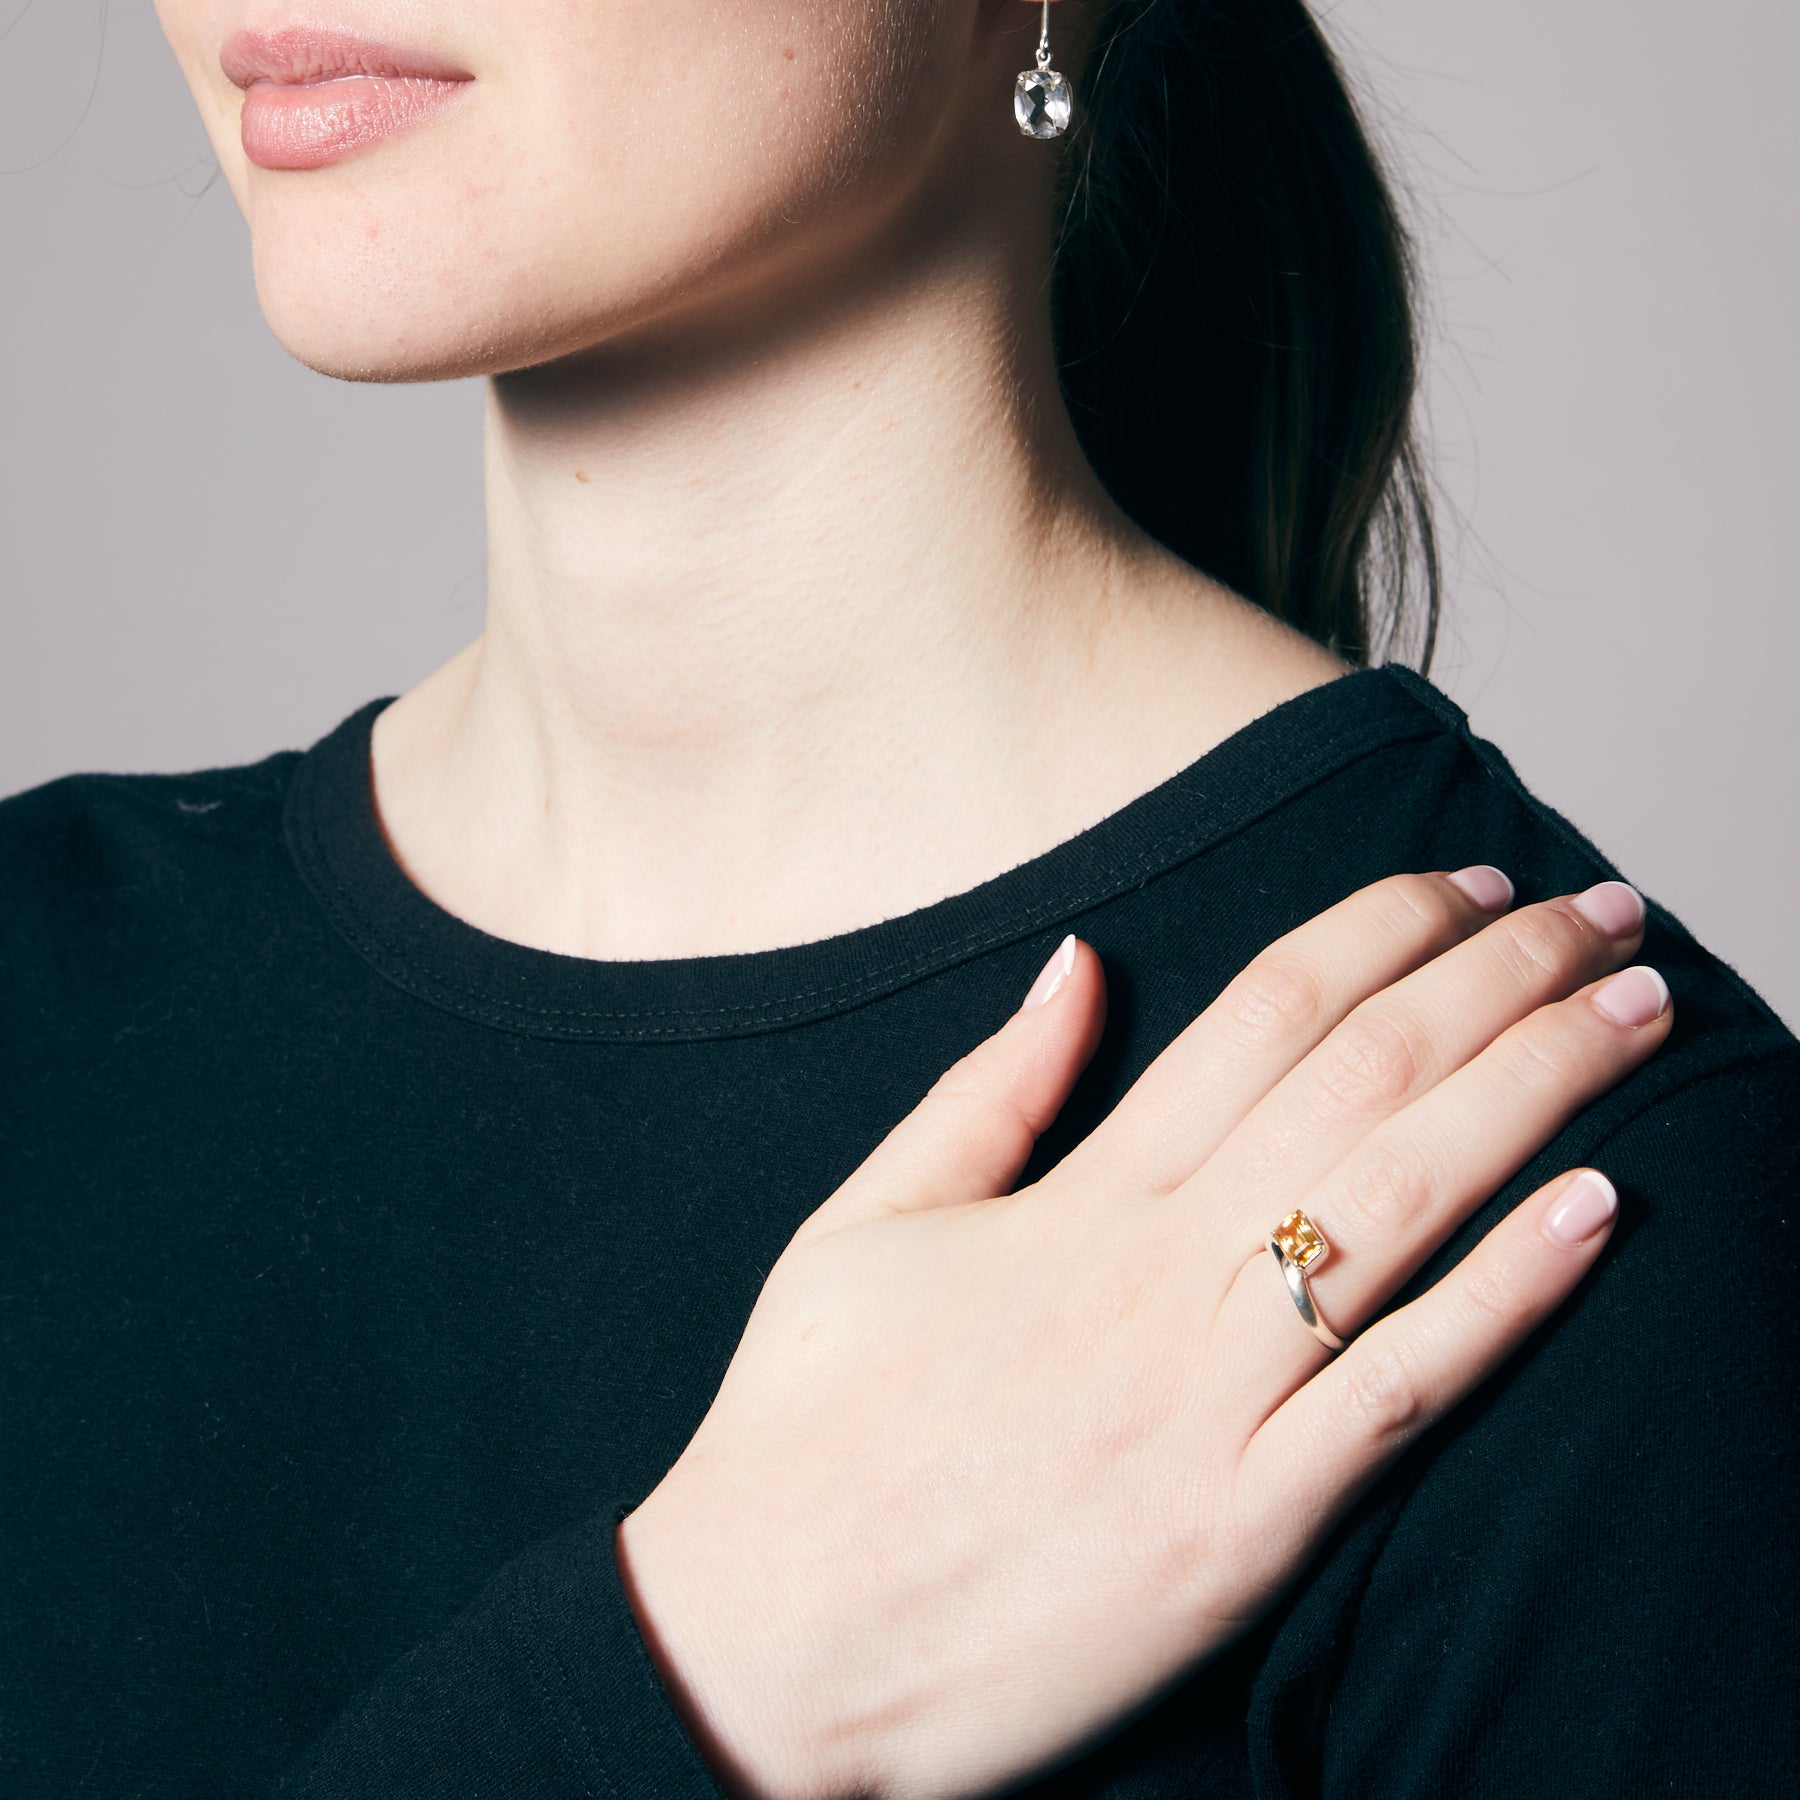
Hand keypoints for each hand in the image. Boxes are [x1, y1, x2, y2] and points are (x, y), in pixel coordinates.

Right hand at [617, 869, 1667, 1798]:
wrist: (766, 1642)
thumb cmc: (806, 1426)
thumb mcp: (868, 1220)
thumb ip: (988, 1088)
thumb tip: (1077, 960)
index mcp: (1076, 1198)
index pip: (1264, 1013)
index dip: (1384, 929)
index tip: (1471, 884)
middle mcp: (1157, 1276)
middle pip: (1366, 1079)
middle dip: (1505, 979)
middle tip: (1603, 913)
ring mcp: (1203, 1402)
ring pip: (1407, 1203)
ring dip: (1542, 1090)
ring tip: (1640, 1013)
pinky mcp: (1236, 1531)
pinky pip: (1397, 1392)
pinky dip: (1507, 1297)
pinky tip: (1601, 1210)